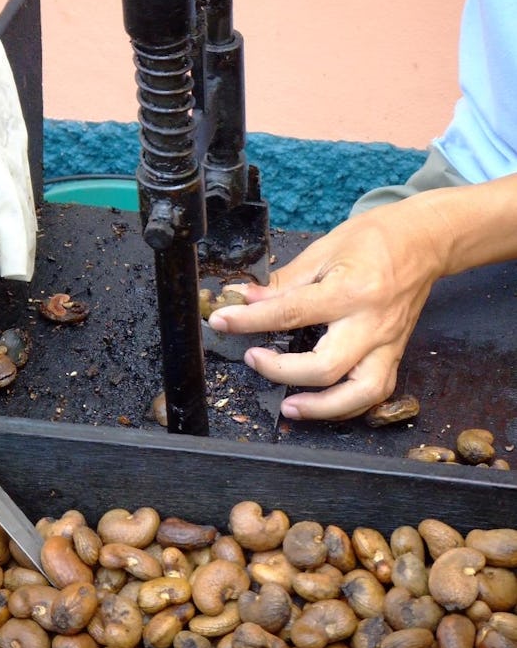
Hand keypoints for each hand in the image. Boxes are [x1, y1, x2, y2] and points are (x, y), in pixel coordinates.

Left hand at [208, 195, 447, 419]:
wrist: (426, 242)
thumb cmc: (375, 239)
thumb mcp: (324, 249)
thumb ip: (284, 282)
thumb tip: (245, 298)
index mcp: (350, 290)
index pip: (290, 313)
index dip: (249, 320)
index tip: (222, 321)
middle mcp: (371, 324)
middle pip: (325, 367)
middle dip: (281, 371)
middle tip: (254, 359)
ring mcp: (387, 344)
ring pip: (359, 394)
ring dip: (320, 408)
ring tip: (288, 406)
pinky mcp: (395, 355)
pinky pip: (374, 394)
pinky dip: (347, 406)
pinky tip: (321, 403)